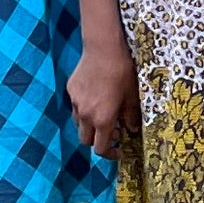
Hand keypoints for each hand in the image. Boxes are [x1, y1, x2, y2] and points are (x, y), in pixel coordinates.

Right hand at [67, 39, 137, 157]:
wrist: (103, 48)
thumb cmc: (122, 72)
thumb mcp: (132, 96)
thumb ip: (131, 117)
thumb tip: (132, 129)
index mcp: (102, 119)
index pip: (100, 148)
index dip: (110, 154)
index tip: (119, 151)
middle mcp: (85, 115)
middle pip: (85, 140)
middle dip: (97, 141)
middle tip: (113, 133)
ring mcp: (76, 102)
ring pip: (79, 124)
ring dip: (89, 126)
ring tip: (102, 114)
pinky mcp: (71, 90)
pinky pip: (76, 106)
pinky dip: (85, 108)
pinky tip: (96, 96)